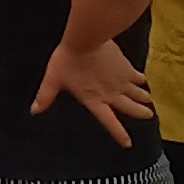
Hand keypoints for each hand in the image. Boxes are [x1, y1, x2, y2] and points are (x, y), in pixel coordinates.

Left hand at [31, 39, 156, 146]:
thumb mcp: (53, 79)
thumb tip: (34, 110)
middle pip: (131, 108)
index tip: (129, 144)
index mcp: (95, 100)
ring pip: (138, 93)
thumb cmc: (68, 60)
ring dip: (143, 98)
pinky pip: (138, 77)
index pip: (109, 122)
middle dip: (141, 113)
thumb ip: (45, 96)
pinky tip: (142, 79)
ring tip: (148, 100)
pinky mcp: (127, 67)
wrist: (87, 40)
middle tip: (149, 116)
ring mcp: (122, 81)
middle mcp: (112, 94)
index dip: (119, 134)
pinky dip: (141, 80)